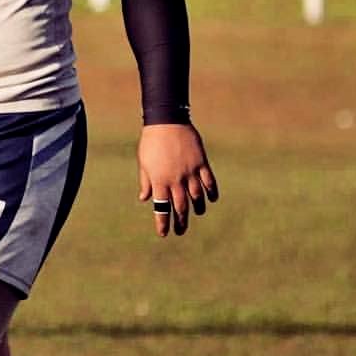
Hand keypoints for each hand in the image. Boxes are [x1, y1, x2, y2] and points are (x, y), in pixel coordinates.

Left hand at [137, 123, 217, 237]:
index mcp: (160, 180)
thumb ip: (146, 182)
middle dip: (181, 222)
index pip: (162, 208)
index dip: (163, 223)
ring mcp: (190, 172)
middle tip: (181, 231)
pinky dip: (211, 192)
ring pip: (197, 197)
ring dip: (197, 208)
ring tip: (197, 213)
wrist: (167, 122)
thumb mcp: (144, 163)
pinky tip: (211, 199)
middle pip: (181, 207)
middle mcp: (176, 179)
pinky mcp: (201, 163)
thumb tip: (144, 199)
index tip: (164, 234)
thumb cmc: (151, 142)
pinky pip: (209, 182)